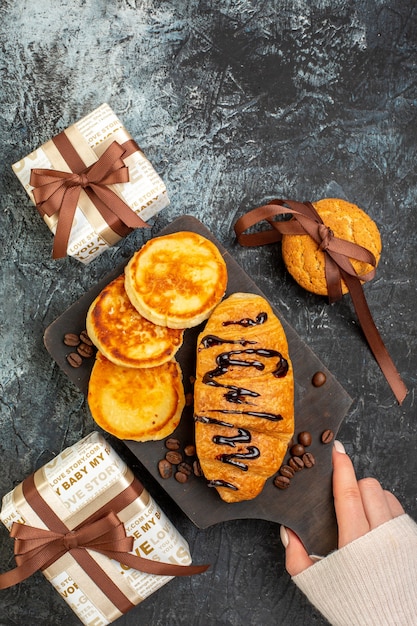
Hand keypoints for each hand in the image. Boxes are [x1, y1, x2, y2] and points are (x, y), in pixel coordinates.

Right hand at [281, 440, 404, 575]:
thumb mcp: (316, 585)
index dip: (341, 468)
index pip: (349, 493)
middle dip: (353, 483)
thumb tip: (287, 530)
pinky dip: (386, 508)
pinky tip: (376, 522)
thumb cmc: (354, 608)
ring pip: (386, 495)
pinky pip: (399, 510)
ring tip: (360, 509)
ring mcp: (402, 538)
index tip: (336, 450)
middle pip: (369, 487)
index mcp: (357, 543)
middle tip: (342, 494)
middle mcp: (383, 536)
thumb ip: (296, 557)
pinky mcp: (413, 543)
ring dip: (371, 495)